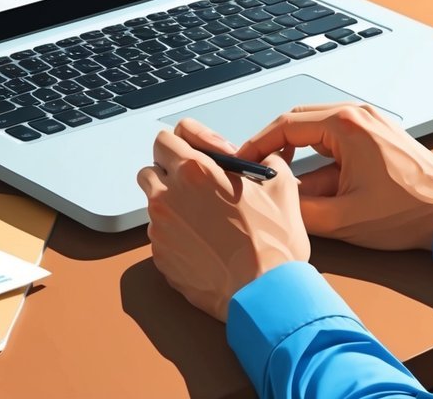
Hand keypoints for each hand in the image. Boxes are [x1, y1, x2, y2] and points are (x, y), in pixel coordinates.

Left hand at [137, 118, 310, 320]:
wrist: (265, 294)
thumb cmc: (272, 243)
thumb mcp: (280, 186)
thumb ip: (263, 161)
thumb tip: (260, 158)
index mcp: (195, 171)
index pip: (166, 139)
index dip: (183, 143)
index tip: (199, 155)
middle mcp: (168, 196)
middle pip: (151, 169)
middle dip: (171, 173)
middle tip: (199, 186)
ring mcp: (161, 229)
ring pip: (155, 204)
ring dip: (174, 205)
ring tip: (207, 219)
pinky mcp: (161, 257)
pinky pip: (161, 236)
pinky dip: (177, 235)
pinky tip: (205, 244)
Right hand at [238, 104, 432, 251]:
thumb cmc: (408, 212)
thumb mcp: (343, 218)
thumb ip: (299, 209)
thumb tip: (271, 200)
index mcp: (345, 126)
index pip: (284, 125)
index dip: (256, 144)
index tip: (241, 162)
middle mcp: (356, 114)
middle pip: (297, 120)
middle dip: (272, 145)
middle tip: (255, 168)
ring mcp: (368, 121)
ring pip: (315, 128)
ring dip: (296, 151)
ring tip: (283, 180)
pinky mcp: (376, 133)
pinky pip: (335, 136)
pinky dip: (317, 155)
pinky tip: (314, 183)